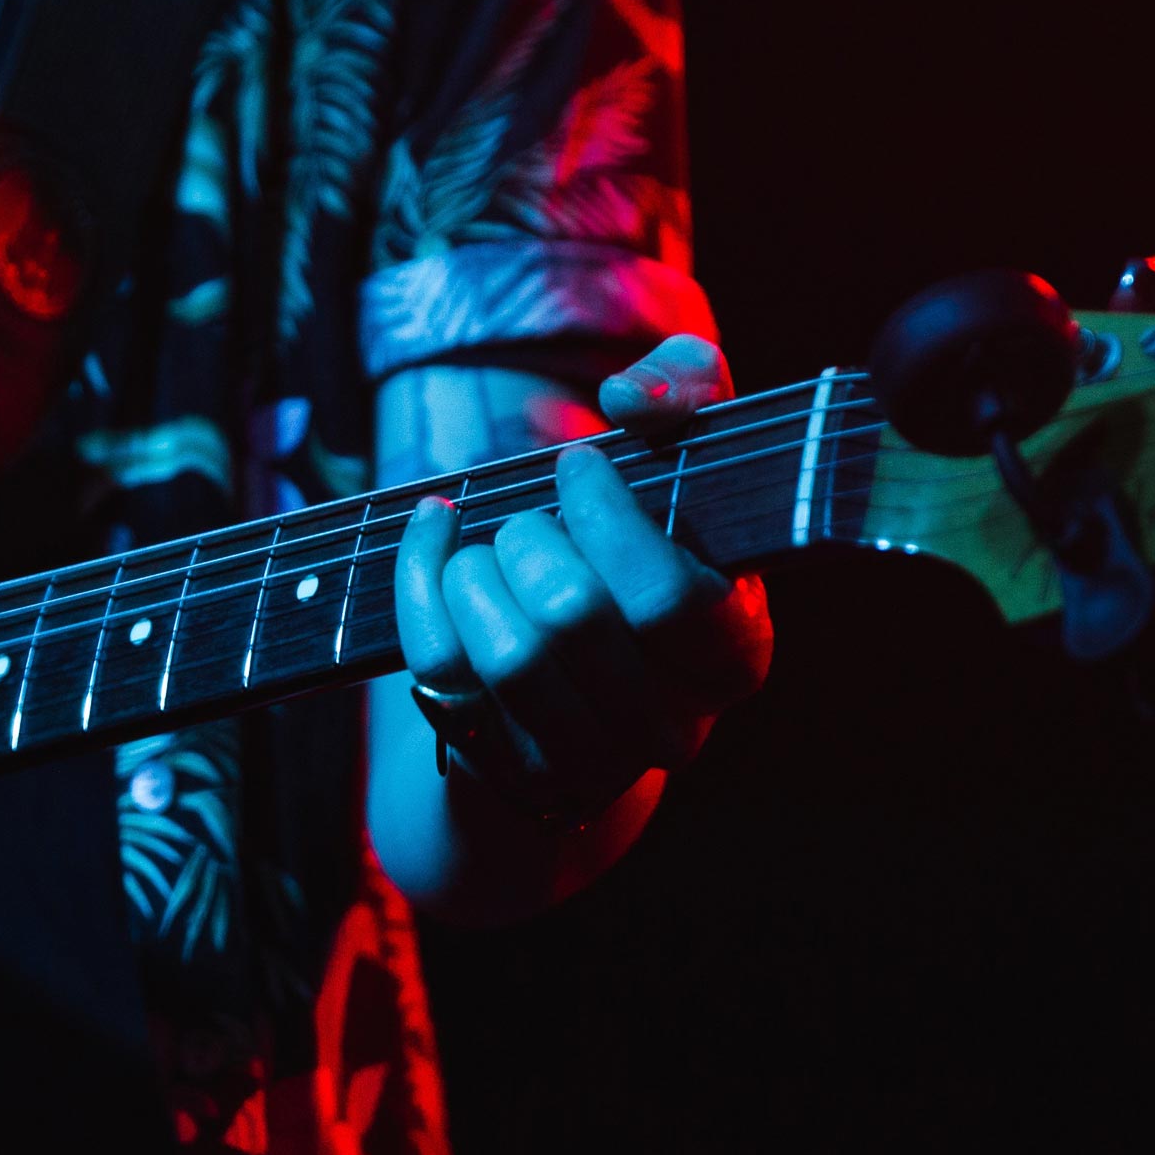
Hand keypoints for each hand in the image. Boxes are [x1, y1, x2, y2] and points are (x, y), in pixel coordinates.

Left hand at [392, 335, 771, 822]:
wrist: (589, 660)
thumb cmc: (645, 535)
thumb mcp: (687, 451)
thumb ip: (686, 387)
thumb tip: (630, 399)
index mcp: (735, 656)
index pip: (666, 599)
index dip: (606, 517)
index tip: (576, 463)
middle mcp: (672, 726)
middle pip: (571, 618)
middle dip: (530, 539)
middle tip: (528, 516)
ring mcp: (589, 762)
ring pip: (505, 656)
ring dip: (474, 570)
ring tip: (485, 543)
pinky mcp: (508, 768)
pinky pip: (441, 674)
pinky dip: (419, 587)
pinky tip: (431, 539)